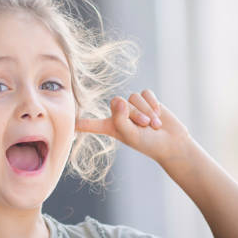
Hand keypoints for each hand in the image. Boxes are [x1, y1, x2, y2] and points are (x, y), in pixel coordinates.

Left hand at [75, 90, 190, 162]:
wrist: (172, 142)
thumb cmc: (149, 143)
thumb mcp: (131, 135)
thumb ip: (121, 119)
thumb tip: (119, 100)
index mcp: (110, 127)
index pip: (89, 124)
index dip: (78, 122)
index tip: (66, 122)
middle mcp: (119, 114)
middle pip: (118, 103)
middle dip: (134, 114)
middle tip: (144, 126)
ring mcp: (132, 106)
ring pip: (133, 98)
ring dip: (146, 111)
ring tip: (153, 124)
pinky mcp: (146, 99)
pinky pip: (145, 93)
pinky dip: (153, 104)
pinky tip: (159, 115)